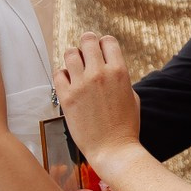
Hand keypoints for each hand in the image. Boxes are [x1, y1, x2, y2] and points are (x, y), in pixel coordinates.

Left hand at [55, 36, 141, 161]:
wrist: (113, 149)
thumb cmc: (126, 126)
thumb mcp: (132, 96)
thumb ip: (120, 78)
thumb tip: (109, 67)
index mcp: (119, 71)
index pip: (107, 41)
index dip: (103, 44)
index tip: (101, 51)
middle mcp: (99, 74)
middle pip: (87, 41)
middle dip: (87, 44)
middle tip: (86, 53)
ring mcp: (81, 85)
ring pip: (70, 53)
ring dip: (73, 58)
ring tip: (76, 68)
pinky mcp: (67, 97)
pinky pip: (59, 73)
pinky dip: (63, 75)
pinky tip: (69, 83)